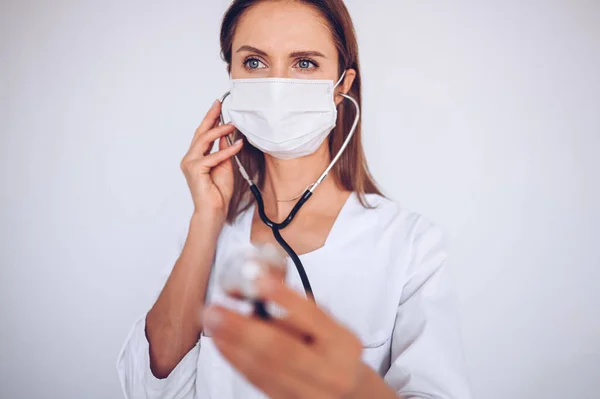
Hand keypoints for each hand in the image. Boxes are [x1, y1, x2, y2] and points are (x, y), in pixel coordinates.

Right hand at [180, 100, 242, 220]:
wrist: (214, 210)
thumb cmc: (218, 192)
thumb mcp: (225, 165)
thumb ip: (223, 150)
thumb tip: (227, 134)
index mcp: (196, 157)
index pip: (203, 134)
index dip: (210, 119)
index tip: (218, 106)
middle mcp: (190, 158)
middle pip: (201, 133)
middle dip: (211, 117)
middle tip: (219, 104)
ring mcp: (190, 164)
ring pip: (204, 141)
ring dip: (220, 131)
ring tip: (232, 125)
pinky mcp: (195, 170)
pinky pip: (212, 156)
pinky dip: (225, 151)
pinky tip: (236, 146)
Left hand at [203, 276, 365, 398]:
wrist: (349, 393)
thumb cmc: (332, 350)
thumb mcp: (329, 326)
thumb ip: (298, 309)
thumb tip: (261, 283)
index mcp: (343, 343)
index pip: (312, 317)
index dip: (284, 297)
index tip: (257, 279)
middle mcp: (330, 371)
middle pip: (282, 349)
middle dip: (243, 328)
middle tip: (215, 310)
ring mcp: (311, 393)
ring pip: (265, 368)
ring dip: (231, 344)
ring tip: (212, 322)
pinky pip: (258, 381)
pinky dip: (236, 360)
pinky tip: (221, 342)